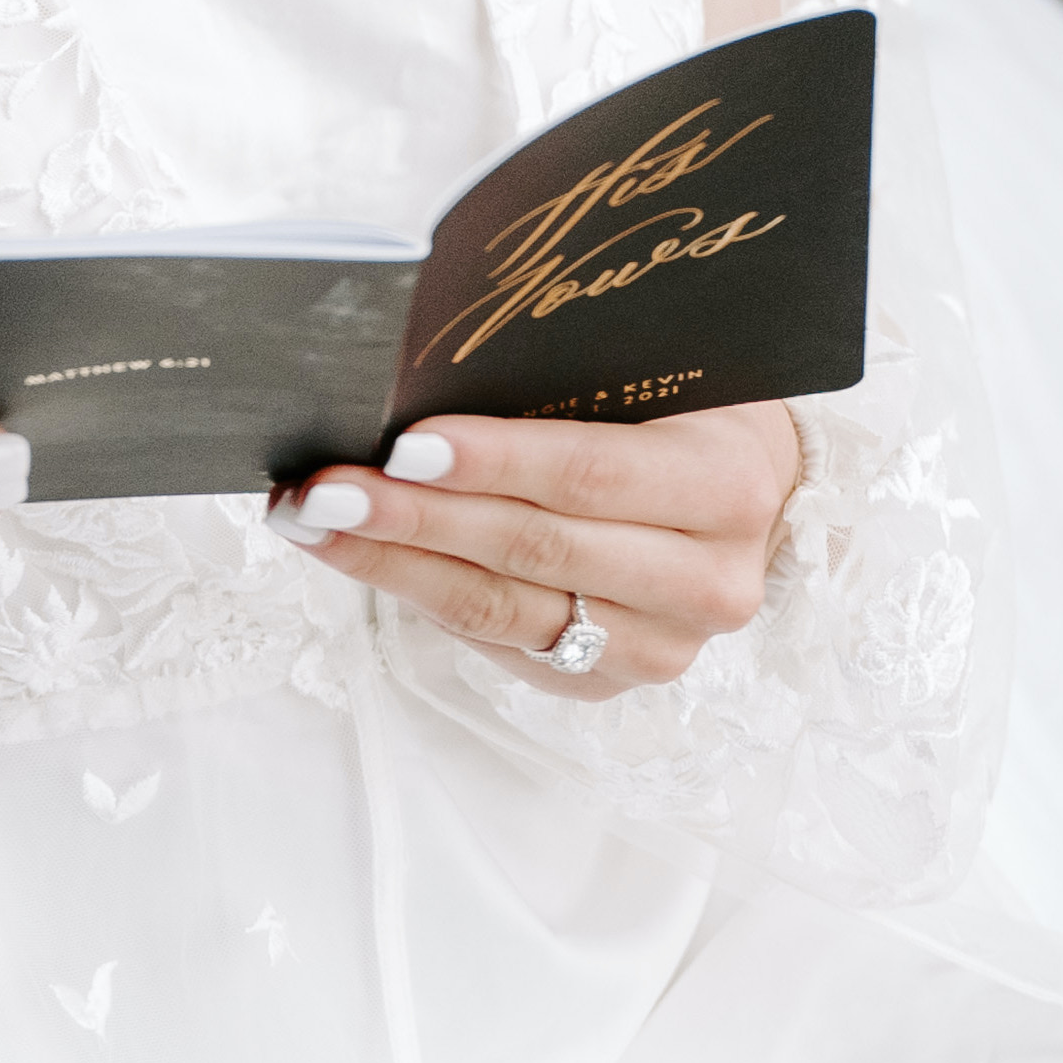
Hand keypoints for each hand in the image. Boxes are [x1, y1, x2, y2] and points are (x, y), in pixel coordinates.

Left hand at [264, 401, 797, 698]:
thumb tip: (422, 382)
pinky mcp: (606, 682)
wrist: (749, 500)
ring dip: (392, 565)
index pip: (588, 476)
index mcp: (726, 488)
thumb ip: (567, 388)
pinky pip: (497, 642)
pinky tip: (361, 559)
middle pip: (530, 552)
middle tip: (323, 489)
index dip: (490, 463)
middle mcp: (704, 583)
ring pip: (499, 610)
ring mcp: (658, 647)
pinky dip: (419, 597)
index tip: (399, 444)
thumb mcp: (657, 380)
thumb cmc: (685, 415)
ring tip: (313, 524)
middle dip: (411, 517)